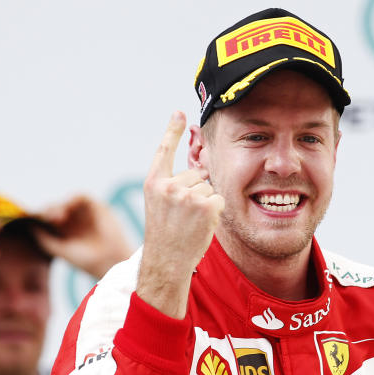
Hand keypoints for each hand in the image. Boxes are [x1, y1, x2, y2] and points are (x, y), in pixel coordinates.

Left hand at [32, 195, 133, 279]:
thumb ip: (43, 238)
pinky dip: (72, 200)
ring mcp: (84, 212)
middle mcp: (73, 220)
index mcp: (63, 231)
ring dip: (60, 205)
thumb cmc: (85, 260)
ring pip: (66, 201)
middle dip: (49, 211)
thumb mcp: (59, 249)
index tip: (34, 221)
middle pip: (55, 208)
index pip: (47, 218)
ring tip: (57, 216)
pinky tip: (67, 210)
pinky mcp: (96, 206)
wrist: (108, 261)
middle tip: (48, 219)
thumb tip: (29, 226)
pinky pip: (81, 197)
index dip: (40, 217)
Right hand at [136, 111, 223, 318]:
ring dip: (206, 203)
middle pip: (196, 174)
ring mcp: (187, 195)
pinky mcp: (206, 205)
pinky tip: (201, 225)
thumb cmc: (165, 235)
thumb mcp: (160, 205)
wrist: (166, 262)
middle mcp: (168, 185)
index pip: (164, 151)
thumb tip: (200, 169)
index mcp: (154, 183)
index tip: (179, 113)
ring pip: (209, 187)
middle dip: (196, 192)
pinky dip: (216, 212)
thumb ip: (172, 185)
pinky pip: (219, 199)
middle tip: (183, 216)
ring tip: (191, 222)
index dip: (172, 131)